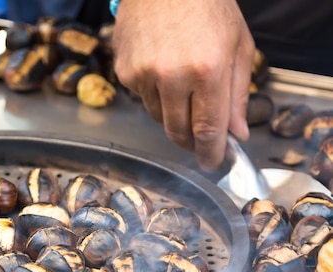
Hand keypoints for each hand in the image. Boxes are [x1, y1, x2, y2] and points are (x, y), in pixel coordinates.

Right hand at [112, 0, 253, 170]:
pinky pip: (141, 98)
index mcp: (207, 69)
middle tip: (199, 140)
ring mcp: (142, 74)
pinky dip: (154, 93)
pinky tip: (162, 70)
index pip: (208, 129)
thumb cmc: (207, 6)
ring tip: (183, 88)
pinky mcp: (124, 71)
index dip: (211, 154)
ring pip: (158, 117)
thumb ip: (237, 94)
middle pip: (178, 132)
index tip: (212, 164)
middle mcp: (171, 76)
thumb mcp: (237, 45)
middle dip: (191, 142)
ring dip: (173, 114)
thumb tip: (236, 133)